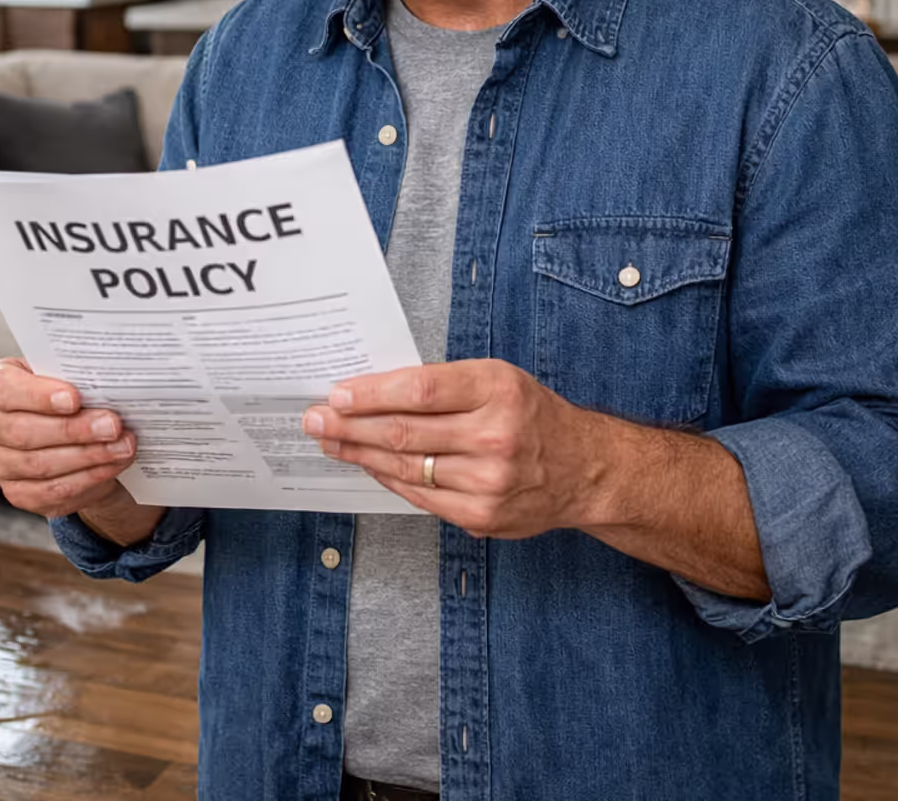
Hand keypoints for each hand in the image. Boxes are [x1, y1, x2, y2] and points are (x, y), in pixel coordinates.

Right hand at [0, 357, 140, 518]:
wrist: (64, 432)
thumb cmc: (62, 395)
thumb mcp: (62, 375)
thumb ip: (74, 377)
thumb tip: (108, 386)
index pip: (5, 388)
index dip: (39, 395)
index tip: (74, 398)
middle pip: (24, 432)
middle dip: (74, 430)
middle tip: (112, 425)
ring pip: (40, 465)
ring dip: (88, 456)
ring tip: (122, 446)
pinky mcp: (17, 493)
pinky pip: (52, 490)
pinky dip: (87, 478)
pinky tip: (111, 465)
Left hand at [302, 359, 608, 538]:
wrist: (584, 469)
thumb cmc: (530, 415)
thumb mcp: (496, 380)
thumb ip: (441, 384)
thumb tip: (370, 391)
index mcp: (497, 389)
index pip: (420, 389)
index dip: (371, 394)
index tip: (336, 395)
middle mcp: (495, 435)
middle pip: (403, 431)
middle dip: (348, 426)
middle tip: (313, 420)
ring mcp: (488, 482)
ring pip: (404, 467)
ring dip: (358, 454)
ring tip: (330, 441)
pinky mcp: (481, 516)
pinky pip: (418, 495)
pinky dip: (387, 478)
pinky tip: (366, 465)